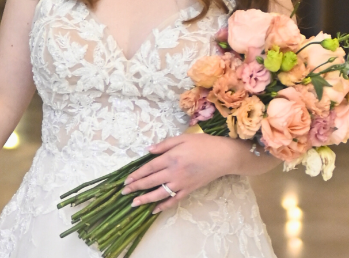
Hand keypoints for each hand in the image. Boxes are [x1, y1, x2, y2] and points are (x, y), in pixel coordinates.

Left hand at [120, 134, 243, 212]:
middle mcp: (174, 172)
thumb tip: (148, 151)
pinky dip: (164, 206)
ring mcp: (181, 183)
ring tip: (134, 204)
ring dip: (146, 199)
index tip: (126, 180)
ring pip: (160, 194)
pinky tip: (154, 210)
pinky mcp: (189, 190)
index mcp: (171, 158)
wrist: (223, 156)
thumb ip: (164, 145)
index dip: (136, 174)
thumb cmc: (203, 144)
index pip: (149, 168)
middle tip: (124, 192)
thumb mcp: (182, 138)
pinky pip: (174, 200)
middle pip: (151, 181)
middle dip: (136, 187)